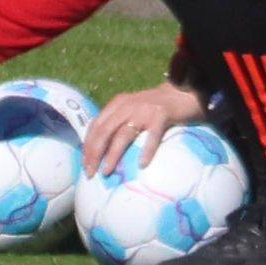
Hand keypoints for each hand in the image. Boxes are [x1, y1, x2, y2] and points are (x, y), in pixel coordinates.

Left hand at [83, 82, 207, 176]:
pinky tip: (141, 164)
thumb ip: (117, 122)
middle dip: (94, 153)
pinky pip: (152, 136)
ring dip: (113, 154)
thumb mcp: (130, 109)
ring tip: (107, 171)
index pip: (95, 126)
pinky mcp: (161, 116)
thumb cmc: (153, 106)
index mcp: (116, 104)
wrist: (181, 92)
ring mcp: (143, 110)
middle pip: (105, 131)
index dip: (88, 145)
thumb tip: (101, 149)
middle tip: (91, 172)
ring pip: (123, 134)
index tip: (84, 164)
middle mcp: (126, 106)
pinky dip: (146, 150)